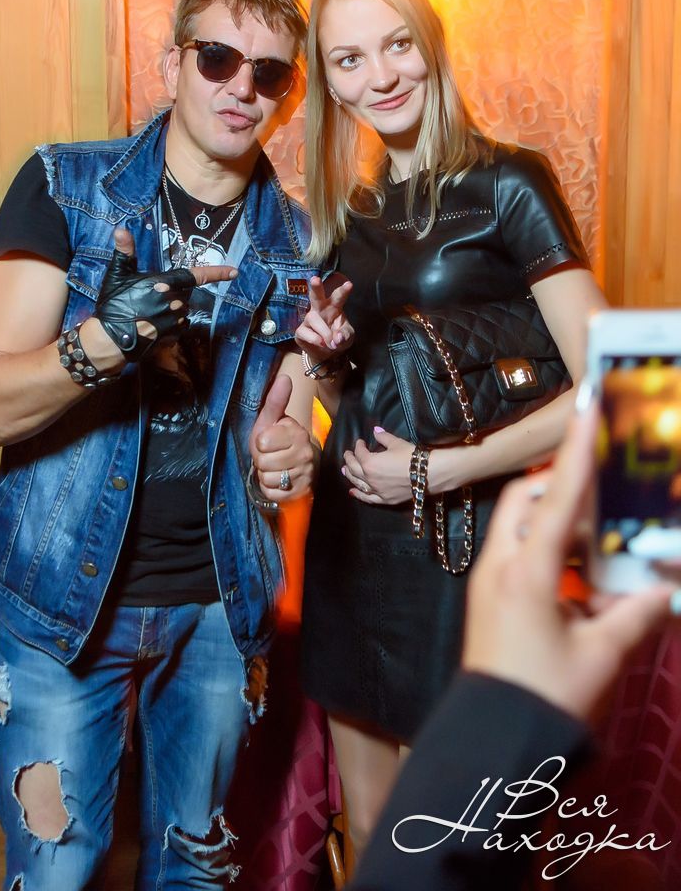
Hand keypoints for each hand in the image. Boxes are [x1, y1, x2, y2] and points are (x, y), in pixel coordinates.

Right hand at [94, 227, 236, 358]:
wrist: (109, 340)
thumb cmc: (114, 305)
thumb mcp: (117, 275)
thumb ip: (124, 252)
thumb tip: (121, 229)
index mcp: (165, 284)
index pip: (196, 276)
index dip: (216, 273)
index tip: (234, 271)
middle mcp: (174, 302)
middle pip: (184, 293)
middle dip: (173, 292)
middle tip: (149, 297)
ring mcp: (175, 321)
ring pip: (182, 310)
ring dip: (172, 309)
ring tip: (147, 312)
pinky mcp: (171, 337)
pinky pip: (178, 327)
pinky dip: (170, 325)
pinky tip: (152, 325)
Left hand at [249, 372, 314, 502]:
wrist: (298, 464)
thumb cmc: (279, 440)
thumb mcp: (272, 419)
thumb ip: (275, 400)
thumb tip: (285, 377)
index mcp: (296, 432)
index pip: (262, 442)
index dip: (259, 443)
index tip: (268, 442)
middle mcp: (305, 453)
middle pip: (263, 462)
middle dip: (261, 461)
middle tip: (271, 456)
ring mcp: (305, 474)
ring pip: (268, 479)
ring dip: (266, 476)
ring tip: (275, 468)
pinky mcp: (301, 492)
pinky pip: (273, 494)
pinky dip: (271, 490)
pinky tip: (278, 482)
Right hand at [295, 274, 353, 364]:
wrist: (327, 354)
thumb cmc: (339, 339)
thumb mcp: (347, 338)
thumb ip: (345, 336)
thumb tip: (337, 339)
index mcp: (334, 307)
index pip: (338, 297)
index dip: (343, 290)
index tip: (349, 284)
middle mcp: (320, 309)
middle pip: (316, 295)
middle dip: (315, 288)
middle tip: (315, 279)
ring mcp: (309, 319)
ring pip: (313, 318)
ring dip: (324, 331)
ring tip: (330, 343)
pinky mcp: (301, 330)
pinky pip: (305, 332)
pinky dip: (315, 340)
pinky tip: (321, 343)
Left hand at [342, 427, 413, 505]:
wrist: (428, 474)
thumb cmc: (411, 456)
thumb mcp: (396, 443)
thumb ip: (383, 437)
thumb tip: (375, 430)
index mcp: (369, 462)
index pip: (359, 452)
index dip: (358, 446)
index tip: (360, 442)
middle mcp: (369, 477)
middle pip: (353, 468)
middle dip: (349, 459)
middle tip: (348, 454)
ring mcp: (376, 490)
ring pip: (357, 483)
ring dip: (349, 476)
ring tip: (345, 470)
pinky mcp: (384, 499)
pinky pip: (368, 498)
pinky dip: (359, 495)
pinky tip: (352, 492)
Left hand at [462, 401, 677, 720]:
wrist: (493, 739)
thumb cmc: (547, 696)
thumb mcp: (601, 656)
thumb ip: (635, 615)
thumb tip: (667, 589)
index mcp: (527, 572)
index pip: (556, 497)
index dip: (575, 451)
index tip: (585, 408)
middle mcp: (499, 565)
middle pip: (525, 501)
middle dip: (560, 486)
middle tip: (600, 492)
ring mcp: (487, 581)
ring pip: (517, 525)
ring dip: (554, 519)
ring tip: (596, 536)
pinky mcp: (486, 598)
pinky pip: (514, 551)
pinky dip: (544, 547)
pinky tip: (577, 572)